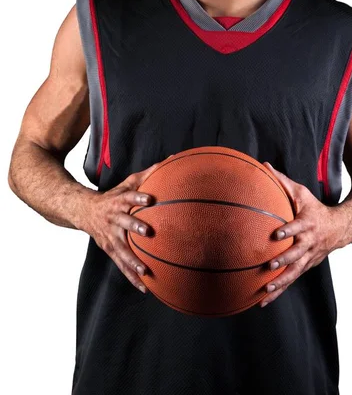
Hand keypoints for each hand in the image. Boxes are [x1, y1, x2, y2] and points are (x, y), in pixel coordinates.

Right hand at [82, 156, 172, 292]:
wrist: (84, 212)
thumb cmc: (113, 197)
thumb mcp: (126, 183)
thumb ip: (147, 175)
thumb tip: (170, 160)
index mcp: (118, 202)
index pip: (127, 197)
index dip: (136, 197)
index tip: (148, 199)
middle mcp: (113, 219)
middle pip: (123, 223)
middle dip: (134, 227)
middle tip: (148, 231)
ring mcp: (110, 237)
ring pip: (121, 249)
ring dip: (132, 260)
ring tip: (145, 270)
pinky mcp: (109, 250)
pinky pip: (121, 265)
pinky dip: (132, 276)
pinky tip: (144, 287)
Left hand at [259, 162, 342, 307]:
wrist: (339, 228)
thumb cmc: (314, 208)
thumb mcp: (302, 193)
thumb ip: (283, 181)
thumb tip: (263, 165)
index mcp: (307, 223)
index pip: (298, 227)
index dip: (289, 231)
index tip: (277, 235)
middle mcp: (309, 243)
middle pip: (297, 254)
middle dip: (284, 261)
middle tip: (270, 266)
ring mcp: (308, 258)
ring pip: (294, 272)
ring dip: (281, 282)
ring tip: (267, 289)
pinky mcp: (305, 267)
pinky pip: (291, 281)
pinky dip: (279, 292)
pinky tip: (263, 302)